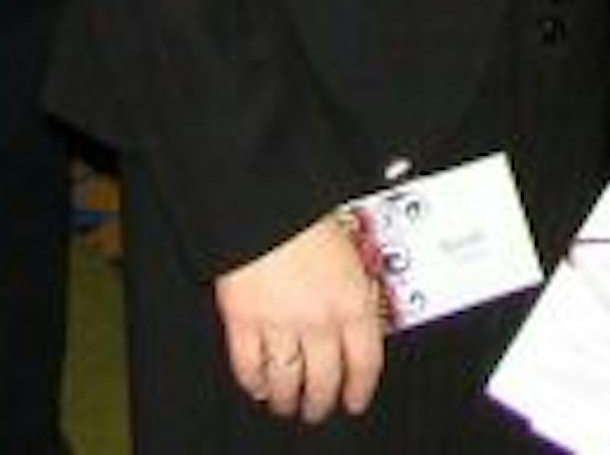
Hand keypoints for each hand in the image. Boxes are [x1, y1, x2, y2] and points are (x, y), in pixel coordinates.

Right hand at [215, 211, 383, 421]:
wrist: (267, 200)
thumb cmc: (312, 213)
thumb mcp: (355, 244)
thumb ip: (360, 278)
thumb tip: (367, 301)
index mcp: (353, 299)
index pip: (365, 360)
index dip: (361, 388)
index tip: (356, 400)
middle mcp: (318, 319)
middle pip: (324, 380)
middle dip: (321, 402)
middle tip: (319, 408)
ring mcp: (279, 325)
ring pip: (286, 382)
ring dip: (287, 399)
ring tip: (288, 404)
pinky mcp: (242, 324)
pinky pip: (248, 367)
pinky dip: (253, 382)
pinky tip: (258, 385)